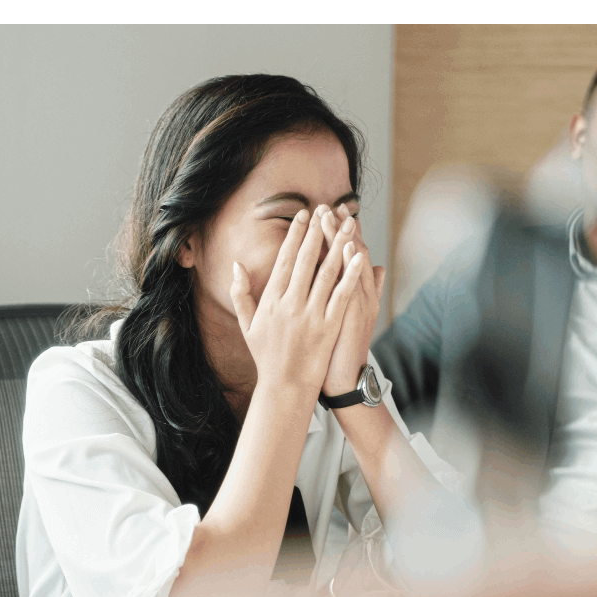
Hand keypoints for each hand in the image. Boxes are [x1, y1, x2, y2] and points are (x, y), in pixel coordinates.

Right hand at [231, 207, 365, 394]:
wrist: (285, 386)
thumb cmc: (266, 356)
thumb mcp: (247, 324)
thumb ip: (241, 293)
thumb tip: (236, 265)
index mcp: (271, 300)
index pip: (286, 260)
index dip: (296, 236)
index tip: (303, 216)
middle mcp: (290, 304)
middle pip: (307, 260)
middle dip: (318, 232)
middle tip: (326, 210)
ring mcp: (311, 315)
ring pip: (327, 272)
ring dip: (338, 245)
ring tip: (347, 225)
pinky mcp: (328, 326)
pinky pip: (342, 295)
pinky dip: (350, 274)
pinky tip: (359, 257)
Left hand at [316, 204, 385, 396]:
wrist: (343, 377)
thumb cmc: (340, 345)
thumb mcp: (353, 313)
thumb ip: (364, 288)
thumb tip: (378, 266)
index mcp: (356, 289)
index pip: (347, 253)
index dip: (339, 232)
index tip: (327, 211)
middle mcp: (360, 292)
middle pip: (351, 252)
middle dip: (340, 228)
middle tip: (329, 205)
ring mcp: (359, 302)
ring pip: (352, 264)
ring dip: (341, 239)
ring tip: (331, 217)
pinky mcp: (354, 315)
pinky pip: (352, 286)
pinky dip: (351, 266)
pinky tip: (346, 248)